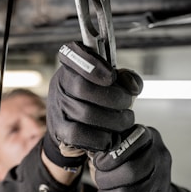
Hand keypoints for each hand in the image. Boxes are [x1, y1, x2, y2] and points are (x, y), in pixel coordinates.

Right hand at [44, 41, 142, 163]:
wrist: (70, 124)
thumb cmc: (94, 99)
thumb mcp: (109, 81)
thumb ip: (125, 78)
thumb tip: (132, 86)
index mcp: (72, 65)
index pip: (73, 53)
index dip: (92, 63)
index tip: (112, 76)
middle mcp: (60, 83)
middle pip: (82, 88)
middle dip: (113, 98)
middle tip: (128, 104)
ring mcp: (57, 107)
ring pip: (84, 113)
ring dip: (113, 120)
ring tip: (126, 121)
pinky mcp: (59, 130)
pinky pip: (79, 135)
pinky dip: (100, 138)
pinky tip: (111, 137)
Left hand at [92, 125, 178, 191]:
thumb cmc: (132, 164)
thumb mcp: (123, 147)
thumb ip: (108, 145)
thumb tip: (88, 149)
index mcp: (148, 137)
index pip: (129, 144)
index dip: (109, 157)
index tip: (98, 162)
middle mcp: (159, 159)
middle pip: (130, 171)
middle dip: (105, 179)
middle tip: (99, 180)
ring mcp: (160, 184)